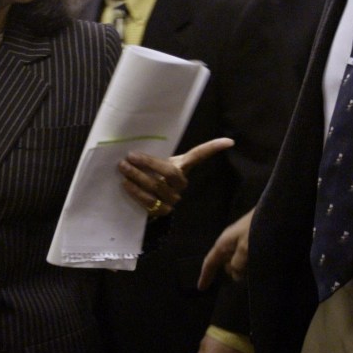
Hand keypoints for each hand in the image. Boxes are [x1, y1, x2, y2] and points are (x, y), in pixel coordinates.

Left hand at [118, 137, 233, 217]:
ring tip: (122, 168)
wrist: (149, 201)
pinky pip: (149, 202)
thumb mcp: (156, 163)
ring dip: (137, 177)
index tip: (229, 141)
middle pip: (169, 172)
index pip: (199, 155)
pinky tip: (125, 184)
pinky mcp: (164, 212)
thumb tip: (133, 141)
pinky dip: (136, 192)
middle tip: (129, 157)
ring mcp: (174, 199)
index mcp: (183, 167)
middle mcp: (181, 183)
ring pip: (156, 187)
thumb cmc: (152, 175)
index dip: (213, 148)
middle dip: (148, 163)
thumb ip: (152, 155)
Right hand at [199, 207, 252, 288]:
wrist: (275, 209)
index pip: (210, 262)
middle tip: (243, 278)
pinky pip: (246, 255)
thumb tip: (235, 275)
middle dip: (231, 272)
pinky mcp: (251, 238)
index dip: (205, 275)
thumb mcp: (245, 249)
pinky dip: (249, 263)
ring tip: (255, 271)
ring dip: (243, 268)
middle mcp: (230, 241)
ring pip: (237, 260)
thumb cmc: (257, 228)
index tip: (201, 289)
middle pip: (225, 263)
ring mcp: (241, 239)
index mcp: (224, 243)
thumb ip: (238, 264)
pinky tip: (259, 265)